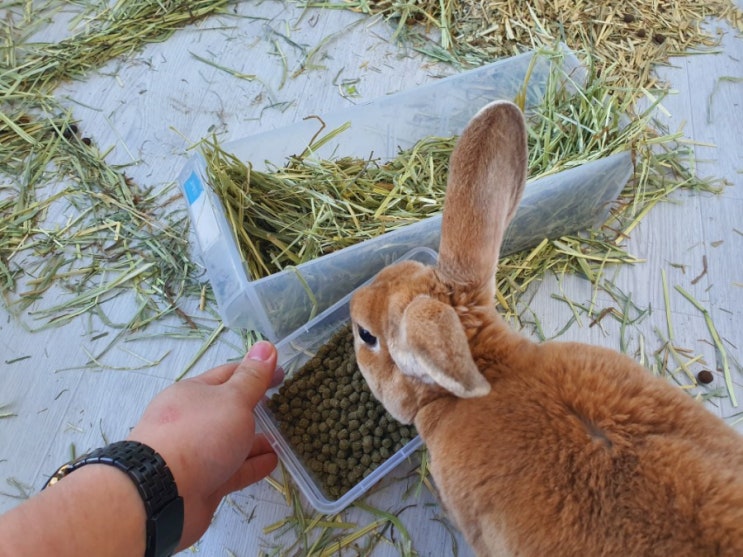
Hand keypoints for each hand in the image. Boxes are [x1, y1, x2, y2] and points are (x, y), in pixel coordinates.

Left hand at [128, 341, 282, 549]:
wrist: (160, 494)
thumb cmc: (198, 435)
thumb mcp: (232, 399)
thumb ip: (252, 377)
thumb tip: (266, 346)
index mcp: (193, 393)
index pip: (229, 374)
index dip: (256, 372)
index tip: (283, 375)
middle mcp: (192, 420)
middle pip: (229, 409)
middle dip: (256, 406)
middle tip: (285, 404)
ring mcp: (196, 452)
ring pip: (233, 441)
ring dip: (257, 438)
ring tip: (285, 435)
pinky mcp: (203, 481)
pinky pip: (234, 469)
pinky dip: (253, 464)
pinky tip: (273, 461)